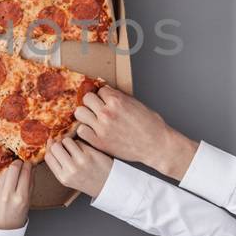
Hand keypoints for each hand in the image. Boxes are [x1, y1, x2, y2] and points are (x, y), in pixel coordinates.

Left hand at [0, 160, 31, 230]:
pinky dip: (3, 176)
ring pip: (5, 171)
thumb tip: (31, 169)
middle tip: (21, 165)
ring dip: (10, 170)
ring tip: (13, 176)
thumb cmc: (15, 219)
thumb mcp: (27, 204)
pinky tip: (6, 182)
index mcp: (21, 198)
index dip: (28, 165)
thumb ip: (30, 185)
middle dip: (18, 163)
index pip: (26, 172)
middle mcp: (8, 194)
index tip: (29, 164)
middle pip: (14, 167)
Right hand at [45, 136, 112, 197]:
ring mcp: (82, 161)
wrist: (109, 185)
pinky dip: (80, 144)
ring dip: (69, 142)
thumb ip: (59, 165)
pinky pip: (80, 141)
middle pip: (55, 146)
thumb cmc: (88, 181)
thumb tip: (50, 142)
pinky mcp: (92, 153)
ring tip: (75, 149)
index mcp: (63, 177)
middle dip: (58, 144)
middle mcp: (71, 170)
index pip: (48, 156)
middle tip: (64, 148)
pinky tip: (85, 151)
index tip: (53, 146)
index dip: (50, 149)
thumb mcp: (69, 179)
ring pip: (67, 141)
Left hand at [73, 86, 197, 179]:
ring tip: (92, 119)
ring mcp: (101, 127)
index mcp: (117, 100)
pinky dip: (85, 130)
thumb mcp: (135, 104)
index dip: (103, 96)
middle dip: (92, 102)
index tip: (105, 101)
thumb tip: (106, 92)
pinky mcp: (99, 141)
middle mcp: (107, 112)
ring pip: (80, 113)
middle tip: (97, 109)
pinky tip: (92, 131)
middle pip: (86, 98)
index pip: (99, 90)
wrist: (156, 145)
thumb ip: (119, 97)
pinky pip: (81, 130)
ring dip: (85, 115)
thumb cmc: (150, 125)